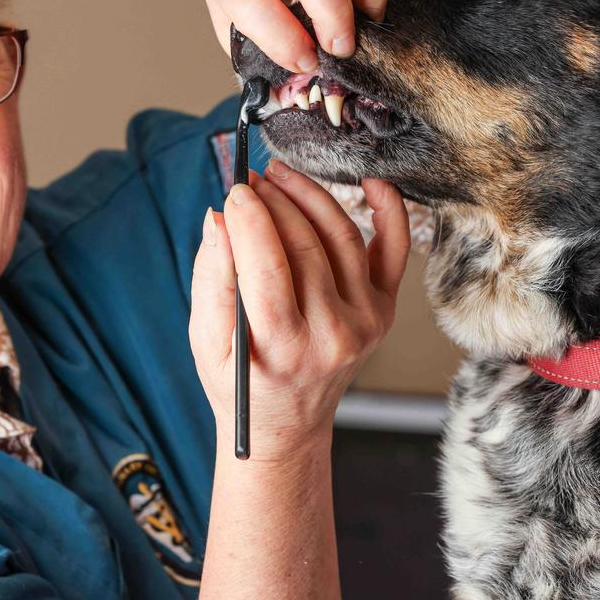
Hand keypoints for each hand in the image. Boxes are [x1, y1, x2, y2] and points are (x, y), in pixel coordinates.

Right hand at [189, 160, 410, 460]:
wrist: (287, 424)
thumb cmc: (241, 383)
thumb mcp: (205, 341)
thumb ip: (211, 278)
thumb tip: (219, 218)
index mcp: (282, 347)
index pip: (267, 266)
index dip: (250, 219)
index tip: (233, 191)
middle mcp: (332, 335)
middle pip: (305, 245)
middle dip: (274, 201)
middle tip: (249, 180)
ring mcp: (365, 321)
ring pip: (342, 237)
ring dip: (310, 195)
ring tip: (279, 176)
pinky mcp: (382, 310)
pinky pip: (394, 251)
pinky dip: (389, 211)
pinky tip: (370, 182)